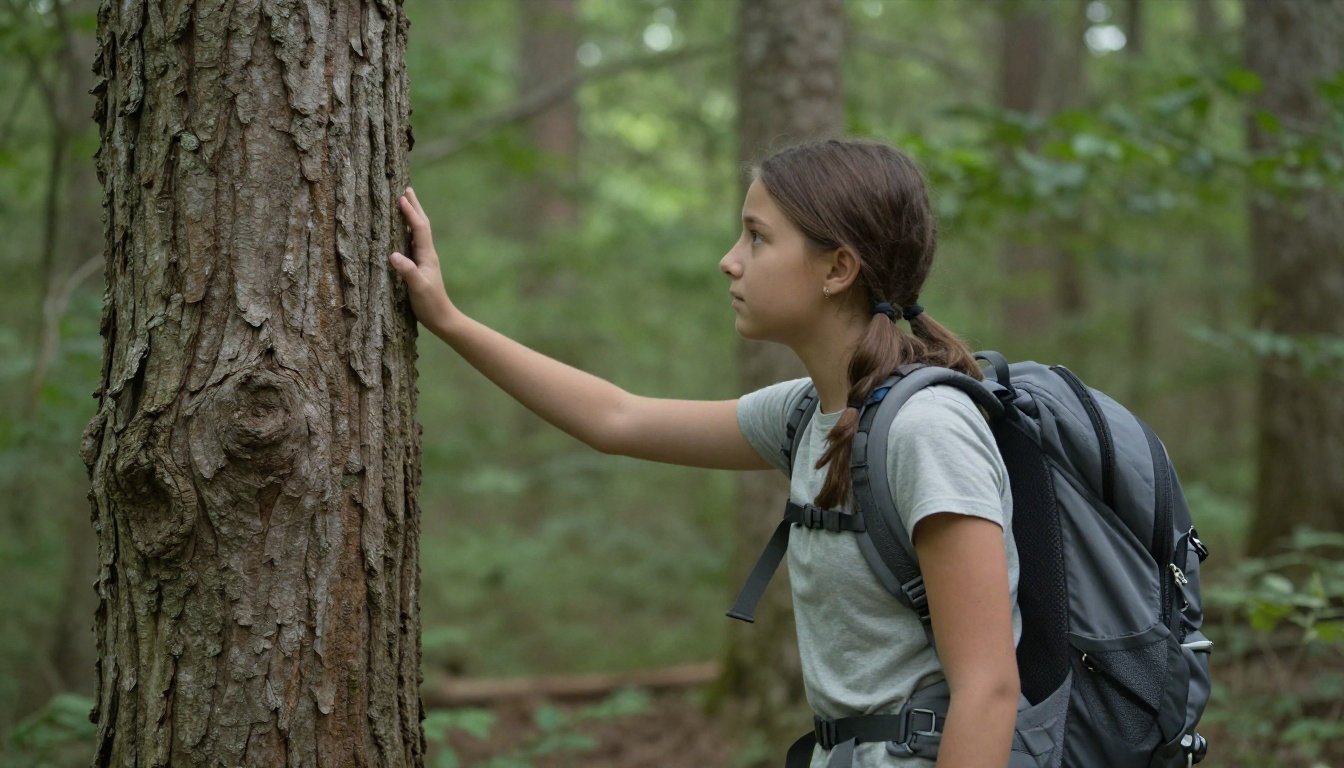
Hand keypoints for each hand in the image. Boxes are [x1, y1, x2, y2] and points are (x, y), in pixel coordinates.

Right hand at [389, 187, 454, 332]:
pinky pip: (413, 241)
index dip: (411, 213)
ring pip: (418, 231)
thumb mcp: (417, 288)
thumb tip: (393, 255)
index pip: (419, 228)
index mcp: (427, 256)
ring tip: (405, 202)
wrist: (442, 318)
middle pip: (421, 224)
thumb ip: (407, 271)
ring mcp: (424, 259)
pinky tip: (403, 230)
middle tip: (406, 189)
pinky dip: (408, 229)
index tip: (401, 197)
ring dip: (412, 215)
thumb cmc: (430, 304)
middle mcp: (427, 254)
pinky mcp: (420, 266)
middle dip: (414, 206)